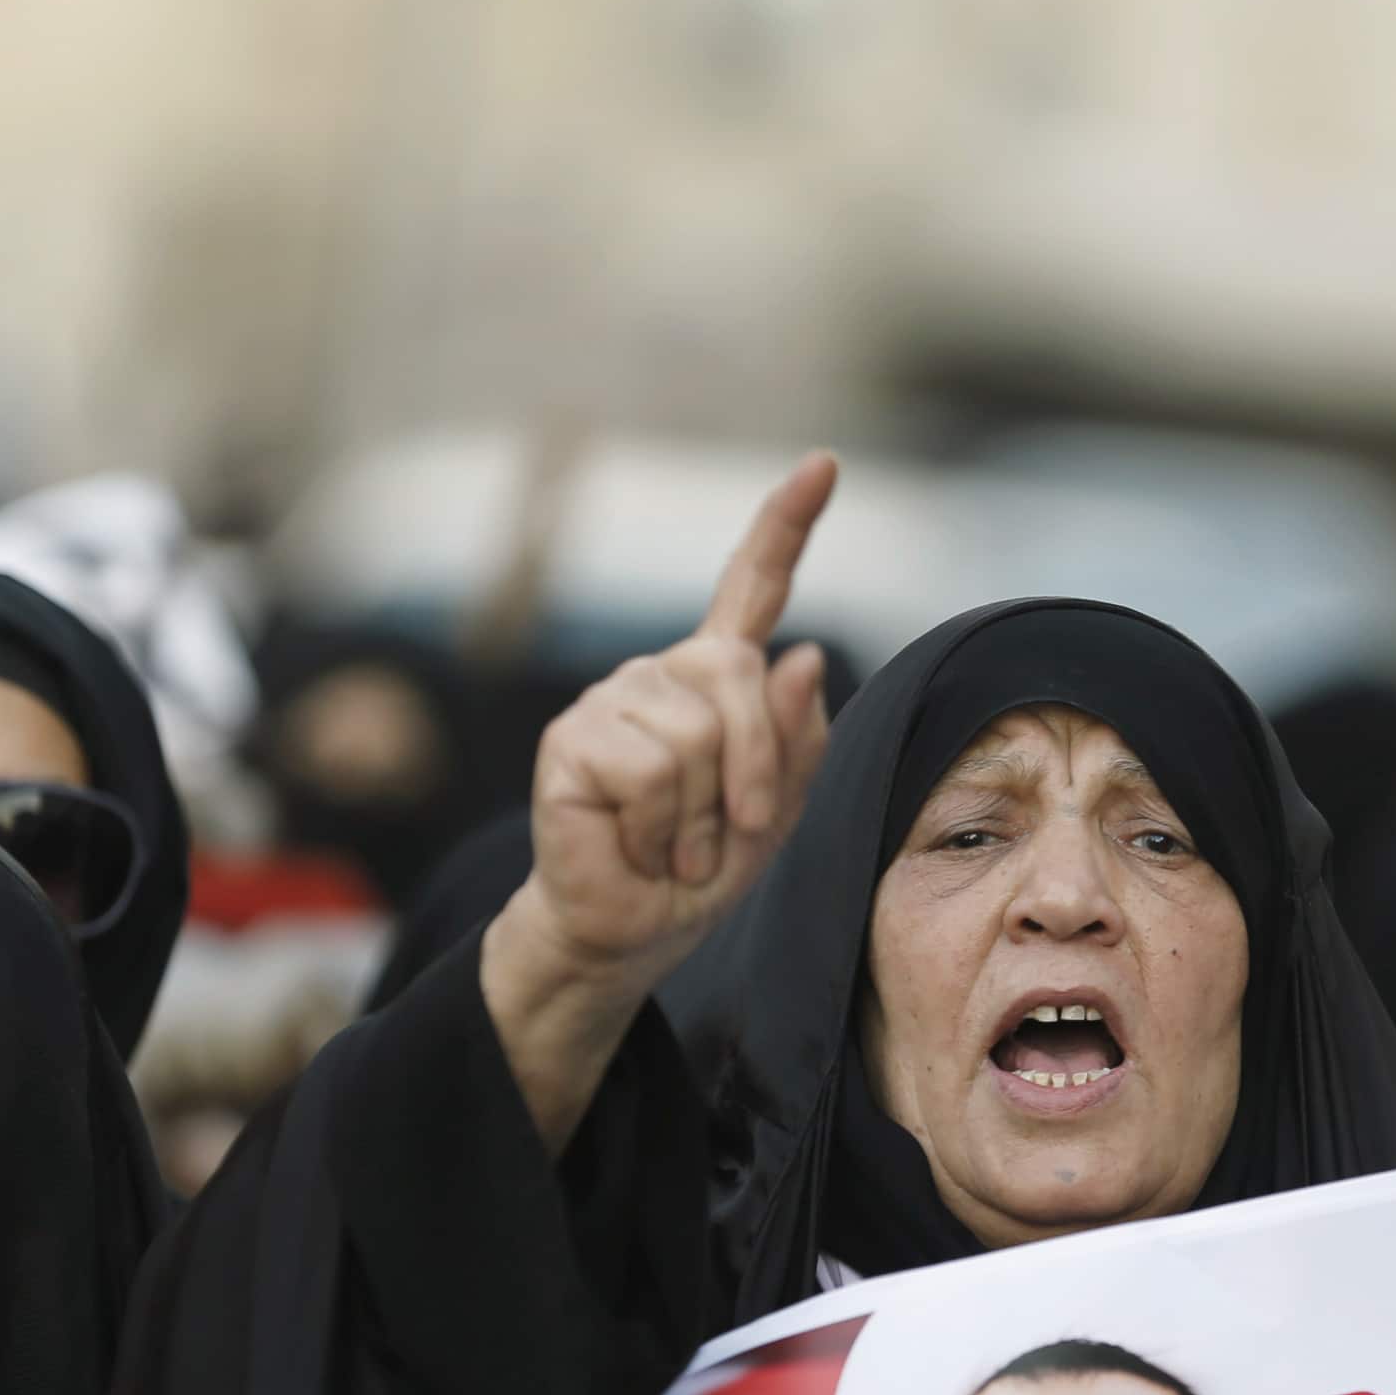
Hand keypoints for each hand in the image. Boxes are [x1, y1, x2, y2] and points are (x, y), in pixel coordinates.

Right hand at [482, 455, 837, 1148]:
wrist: (629, 930)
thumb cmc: (701, 872)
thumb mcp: (779, 814)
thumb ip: (798, 742)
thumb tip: (806, 656)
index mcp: (717, 681)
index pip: (753, 588)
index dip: (786, 525)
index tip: (824, 464)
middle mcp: (663, 675)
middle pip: (740, 679)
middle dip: (755, 771)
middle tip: (728, 831)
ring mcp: (612, 700)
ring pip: (696, 736)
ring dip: (699, 814)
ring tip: (671, 841)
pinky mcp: (571, 738)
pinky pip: (648, 768)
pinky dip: (657, 826)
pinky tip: (633, 841)